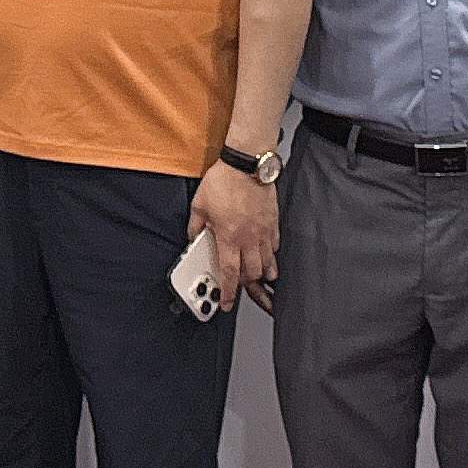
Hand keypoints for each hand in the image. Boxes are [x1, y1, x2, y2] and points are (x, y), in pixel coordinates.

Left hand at [189, 158, 278, 307]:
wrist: (247, 164)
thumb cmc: (224, 181)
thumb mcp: (199, 204)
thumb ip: (195, 225)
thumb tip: (193, 237)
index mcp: (228, 237)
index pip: (229, 274)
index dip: (227, 293)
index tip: (226, 303)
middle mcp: (248, 238)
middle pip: (251, 274)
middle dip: (245, 285)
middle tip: (238, 285)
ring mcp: (263, 231)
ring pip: (267, 263)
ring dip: (262, 274)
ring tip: (258, 277)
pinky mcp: (273, 222)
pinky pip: (275, 246)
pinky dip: (271, 255)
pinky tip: (267, 254)